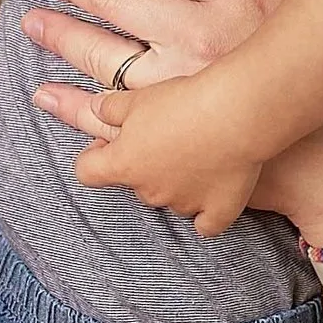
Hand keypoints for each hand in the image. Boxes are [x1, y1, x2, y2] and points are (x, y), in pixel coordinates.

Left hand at [69, 78, 268, 236]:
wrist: (235, 113)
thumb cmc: (183, 102)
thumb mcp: (136, 98)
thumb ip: (109, 108)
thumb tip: (97, 109)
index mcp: (124, 164)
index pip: (87, 172)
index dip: (94, 157)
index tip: (107, 143)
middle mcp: (149, 191)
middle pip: (135, 184)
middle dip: (143, 165)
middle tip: (164, 136)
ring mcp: (184, 204)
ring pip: (170, 199)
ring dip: (176, 182)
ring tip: (197, 151)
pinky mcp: (218, 211)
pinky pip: (206, 224)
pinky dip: (207, 214)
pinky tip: (212, 194)